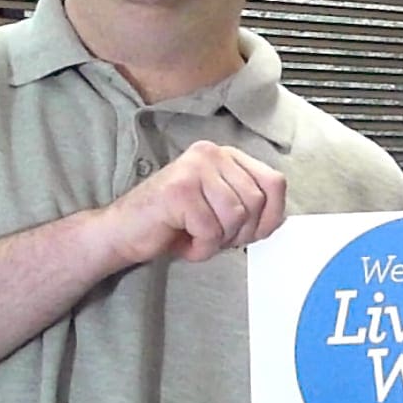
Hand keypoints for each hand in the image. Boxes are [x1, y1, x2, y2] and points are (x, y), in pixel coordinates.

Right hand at [96, 139, 285, 265]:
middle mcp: (210, 154)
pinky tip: (184, 242)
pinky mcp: (178, 191)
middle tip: (214, 237)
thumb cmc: (173, 223)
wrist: (122, 233)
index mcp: (225, 155)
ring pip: (235, 217)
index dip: (270, 216)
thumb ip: (250, 204)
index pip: (274, 183)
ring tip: (196, 237)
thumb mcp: (221, 208)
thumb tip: (279, 217)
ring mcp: (193, 169)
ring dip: (218, 241)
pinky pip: (211, 230)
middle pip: (256, 202)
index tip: (252, 233)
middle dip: (241, 233)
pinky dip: (200, 248)